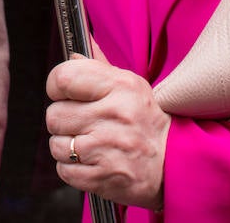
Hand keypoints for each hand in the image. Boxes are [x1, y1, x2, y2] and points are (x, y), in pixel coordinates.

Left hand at [44, 55, 169, 210]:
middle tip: (82, 123)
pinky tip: (92, 161)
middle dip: (63, 120)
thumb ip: (98, 68)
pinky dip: (72, 168)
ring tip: (89, 144)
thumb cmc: (147, 121)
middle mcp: (114, 114)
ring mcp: (108, 147)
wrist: (175, 164)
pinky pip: (64, 170)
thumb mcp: (131, 86)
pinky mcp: (103, 176)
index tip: (62, 93)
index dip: (56, 85)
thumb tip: (73, 54)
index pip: (64, 77)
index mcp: (120, 86)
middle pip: (54, 115)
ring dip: (67, 147)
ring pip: (56, 144)